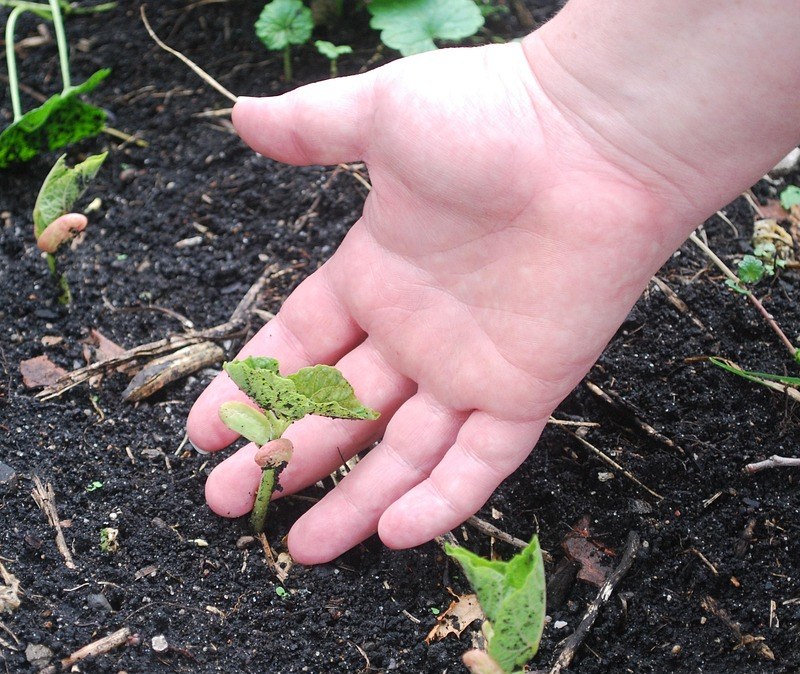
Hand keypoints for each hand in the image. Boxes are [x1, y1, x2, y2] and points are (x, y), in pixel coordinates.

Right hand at [186, 42, 692, 562]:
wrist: (595, 139)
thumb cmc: (490, 117)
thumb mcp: (382, 116)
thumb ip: (311, 129)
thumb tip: (239, 115)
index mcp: (375, 271)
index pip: (299, 346)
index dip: (251, 389)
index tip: (204, 432)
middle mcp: (416, 328)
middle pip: (337, 410)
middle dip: (283, 457)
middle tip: (229, 503)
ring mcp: (469, 364)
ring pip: (403, 450)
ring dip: (354, 498)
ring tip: (302, 549)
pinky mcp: (525, 388)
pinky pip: (480, 460)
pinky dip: (442, 500)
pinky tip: (394, 535)